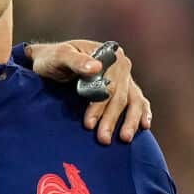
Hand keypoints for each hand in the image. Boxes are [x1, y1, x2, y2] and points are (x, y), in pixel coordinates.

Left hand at [28, 39, 151, 142]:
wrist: (49, 62)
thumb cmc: (52, 59)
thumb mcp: (59, 57)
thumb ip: (76, 61)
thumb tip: (96, 67)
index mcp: (109, 55)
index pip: (108, 85)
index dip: (100, 105)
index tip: (89, 123)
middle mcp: (121, 65)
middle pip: (120, 96)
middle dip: (112, 119)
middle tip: (103, 138)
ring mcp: (125, 78)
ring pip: (133, 101)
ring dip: (130, 121)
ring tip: (125, 139)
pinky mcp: (125, 88)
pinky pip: (139, 101)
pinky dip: (143, 113)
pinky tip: (144, 126)